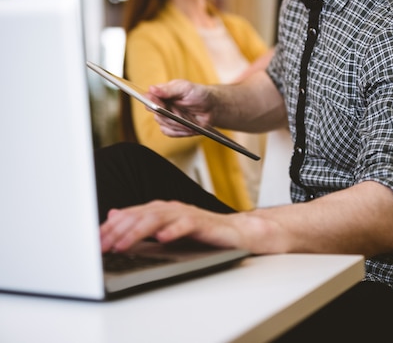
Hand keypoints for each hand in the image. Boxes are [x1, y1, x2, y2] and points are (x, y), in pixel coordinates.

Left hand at [100, 201, 246, 252]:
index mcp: (159, 209)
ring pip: (157, 218)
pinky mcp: (201, 223)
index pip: (129, 215)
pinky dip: (173, 231)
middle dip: (117, 231)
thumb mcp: (164, 230)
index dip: (110, 228)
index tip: (93, 242)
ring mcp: (185, 213)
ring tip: (122, 244)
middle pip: (139, 215)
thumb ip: (140, 223)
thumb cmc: (199, 233)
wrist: (234, 233)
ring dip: (137, 231)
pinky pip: (185, 224)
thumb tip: (113, 215)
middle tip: (101, 247)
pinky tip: (162, 239)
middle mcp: (170, 208)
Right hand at [148, 79, 213, 136]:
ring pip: (163, 124)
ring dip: (178, 123)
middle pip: (156, 113)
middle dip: (169, 114)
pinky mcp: (172, 128)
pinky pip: (169, 132)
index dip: (152, 102)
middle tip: (180, 113)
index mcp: (162, 93)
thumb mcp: (185, 87)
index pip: (149, 98)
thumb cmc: (198, 94)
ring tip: (189, 119)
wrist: (211, 107)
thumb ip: (168, 89)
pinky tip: (188, 127)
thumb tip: (152, 88)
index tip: (160, 104)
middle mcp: (161, 105)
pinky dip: (180, 131)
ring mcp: (166, 117)